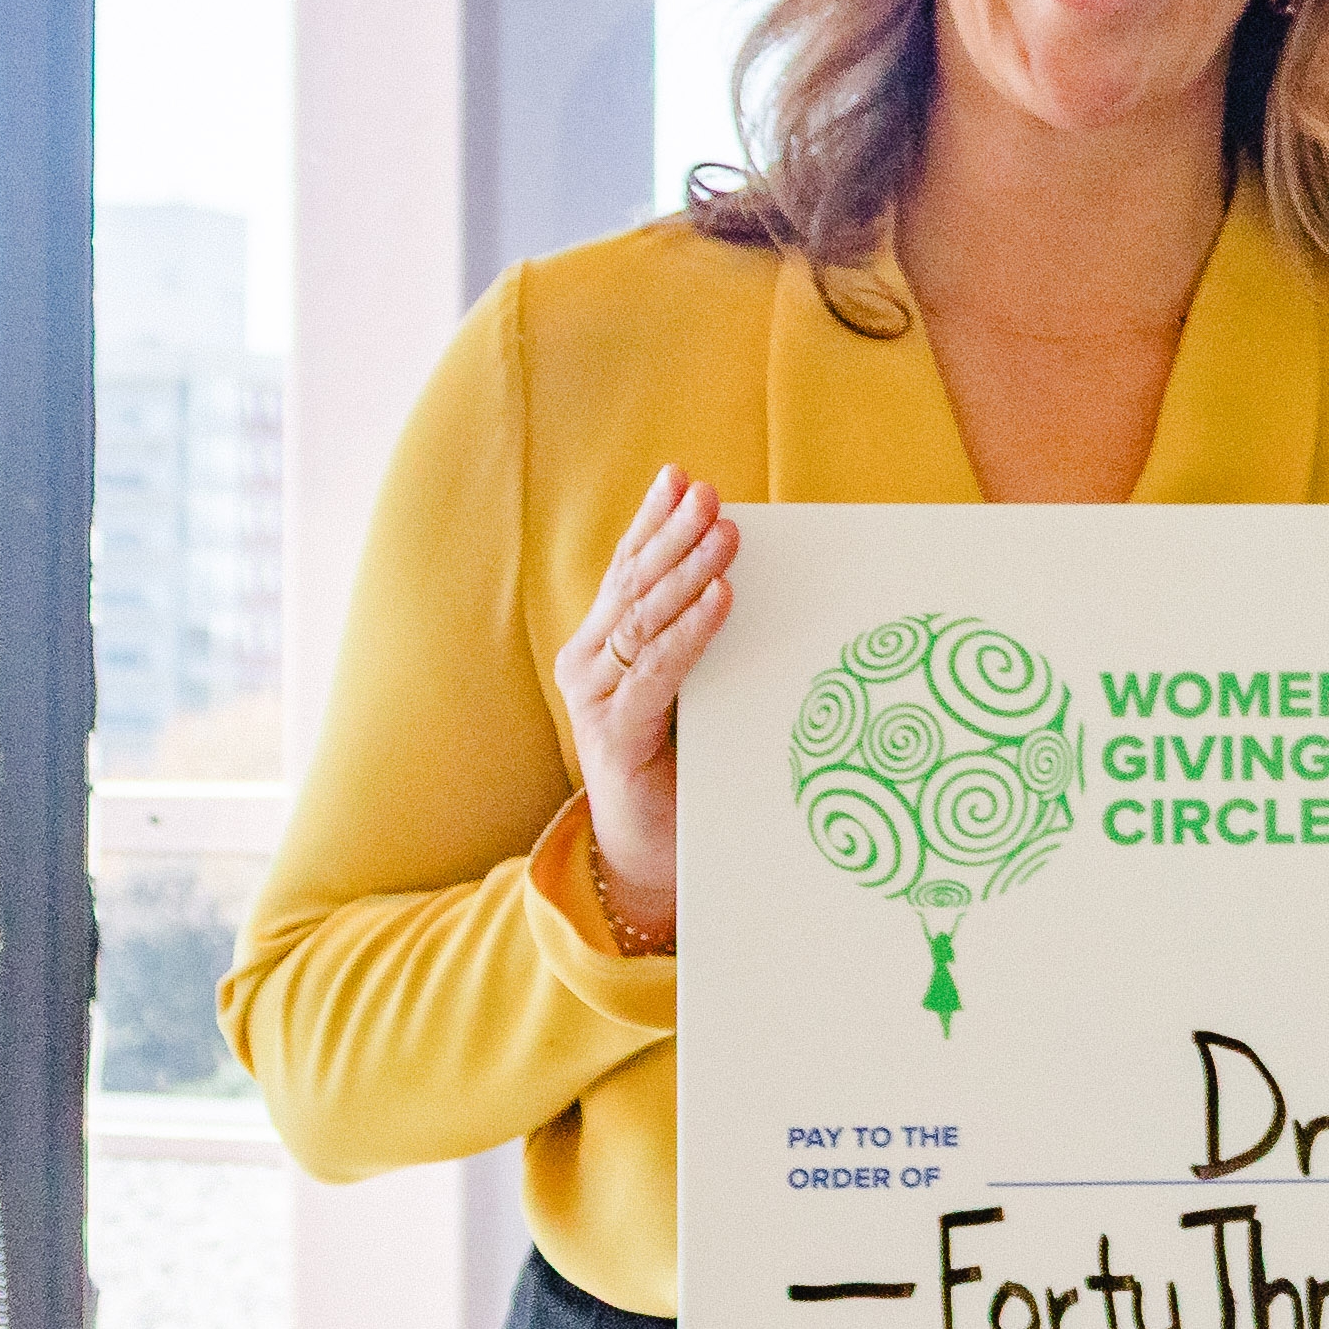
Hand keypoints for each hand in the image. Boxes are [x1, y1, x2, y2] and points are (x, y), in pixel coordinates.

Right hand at [555, 467, 739, 943]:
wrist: (650, 852)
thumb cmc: (676, 765)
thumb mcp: (687, 690)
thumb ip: (696, 641)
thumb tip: (741, 578)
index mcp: (602, 645)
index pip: (627, 569)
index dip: (651, 520)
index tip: (681, 476)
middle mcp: (587, 663)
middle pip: (634, 583)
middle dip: (673, 532)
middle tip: (710, 492)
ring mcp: (595, 698)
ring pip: (645, 619)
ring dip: (688, 570)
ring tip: (725, 532)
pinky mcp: (616, 736)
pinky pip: (658, 672)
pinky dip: (692, 632)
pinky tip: (720, 600)